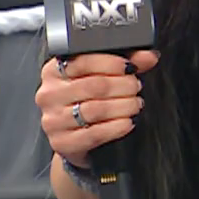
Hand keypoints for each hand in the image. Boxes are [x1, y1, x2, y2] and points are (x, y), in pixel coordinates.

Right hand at [37, 50, 158, 168]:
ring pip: (96, 110)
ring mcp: (53, 120)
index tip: (131, 67)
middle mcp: (49, 94)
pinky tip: (128, 122)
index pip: (83, 61)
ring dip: (123, 106)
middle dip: (123, 85)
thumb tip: (149, 56)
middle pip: (93, 86)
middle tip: (136, 86)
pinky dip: (117, 127)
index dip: (112, 63)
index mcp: (54, 71)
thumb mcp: (101, 75)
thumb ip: (124, 61)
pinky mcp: (62, 142)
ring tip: (135, 104)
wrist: (73, 136)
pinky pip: (94, 134)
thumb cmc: (87, 98)